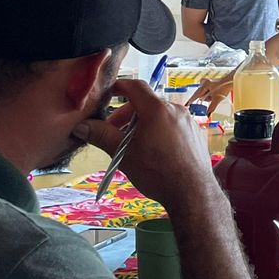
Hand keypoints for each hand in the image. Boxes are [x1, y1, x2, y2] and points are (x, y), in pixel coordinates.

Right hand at [75, 80, 215, 212]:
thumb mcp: (124, 154)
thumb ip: (102, 135)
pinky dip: (160, 130)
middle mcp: (175, 109)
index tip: (107, 93)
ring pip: (160, 115)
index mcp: (156, 109)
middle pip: (146, 103)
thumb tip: (81, 126)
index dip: (119, 86)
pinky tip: (156, 151)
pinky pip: (174, 125)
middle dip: (127, 115)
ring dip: (143, 124)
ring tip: (134, 144)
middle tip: (115, 132)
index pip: (135, 86)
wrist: (192, 193)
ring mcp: (189, 121)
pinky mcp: (196, 133)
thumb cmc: (156, 172)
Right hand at [187, 74, 233, 116]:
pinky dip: (210, 94)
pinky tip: (215, 94)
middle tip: (209, 100)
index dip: (191, 100)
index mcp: (204, 85)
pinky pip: (207, 91)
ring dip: (208, 97)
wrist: (231, 81)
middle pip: (200, 94)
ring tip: (215, 96)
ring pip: (204, 93)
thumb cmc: (224, 87)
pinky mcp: (210, 83)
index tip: (187, 105)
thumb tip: (207, 114)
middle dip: (205, 99)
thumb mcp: (217, 99)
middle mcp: (204, 82)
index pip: (196, 95)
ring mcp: (207, 82)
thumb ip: (211, 107)